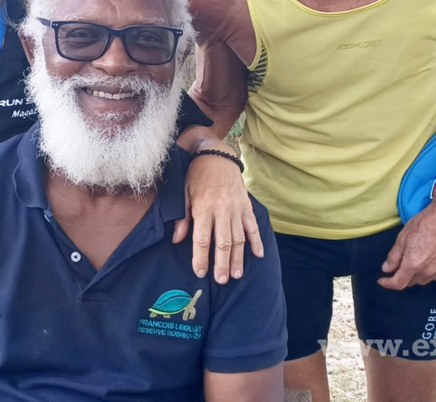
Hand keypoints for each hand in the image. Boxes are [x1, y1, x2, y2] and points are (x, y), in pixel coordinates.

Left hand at [173, 150, 263, 283]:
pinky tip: (258, 255)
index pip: (202, 238)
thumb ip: (182, 217)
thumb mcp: (183, 192)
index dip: (201, 257)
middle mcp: (221, 210)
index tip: (200, 272)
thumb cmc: (197, 175)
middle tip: (221, 281)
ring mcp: (236, 208)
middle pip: (222, 242)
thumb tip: (177, 240)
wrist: (217, 155)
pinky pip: (253, 226)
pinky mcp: (246, 205)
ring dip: (238, 258)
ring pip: (238, 238)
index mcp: (203, 208)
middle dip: (221, 263)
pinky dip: (257, 241)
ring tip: (236, 275)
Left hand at [378, 200, 435, 289]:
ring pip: (424, 280)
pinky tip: (426, 263)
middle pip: (411, 282)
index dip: (388, 283)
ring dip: (415, 276)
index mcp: (413, 264)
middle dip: (401, 278)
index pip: (399, 283)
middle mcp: (428, 271)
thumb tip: (387, 269)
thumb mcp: (403, 238)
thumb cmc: (424, 223)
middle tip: (395, 268)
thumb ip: (394, 256)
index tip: (382, 280)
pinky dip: (428, 272)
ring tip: (411, 264)